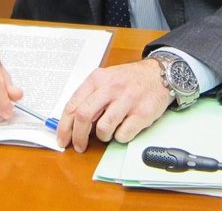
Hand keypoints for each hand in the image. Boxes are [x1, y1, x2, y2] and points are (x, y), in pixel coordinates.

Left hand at [56, 59, 172, 152]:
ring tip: (107, 133)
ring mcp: (127, 100)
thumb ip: (89, 97)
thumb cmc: (130, 80)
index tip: (62, 139)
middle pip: (84, 116)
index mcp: (97, 79)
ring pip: (103, 128)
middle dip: (78, 136)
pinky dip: (120, 137)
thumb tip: (71, 123)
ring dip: (102, 137)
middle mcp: (111, 87)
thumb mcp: (105, 80)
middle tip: (79, 146)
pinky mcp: (142, 113)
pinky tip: (123, 129)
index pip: (73, 105)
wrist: (159, 75)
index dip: (64, 127)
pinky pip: (123, 135)